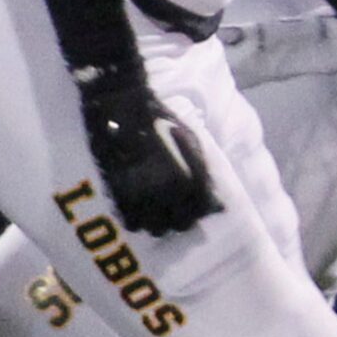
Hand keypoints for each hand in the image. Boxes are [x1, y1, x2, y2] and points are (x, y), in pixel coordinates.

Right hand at [74, 62, 220, 234]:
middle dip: (181, 218)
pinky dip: (137, 220)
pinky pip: (131, 223)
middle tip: (177, 208)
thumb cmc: (161, 120)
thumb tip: (219, 204)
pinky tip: (139, 208)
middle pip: (180, 225)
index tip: (196, 206)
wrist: (122, 107)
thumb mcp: (192, 142)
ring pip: (155, 229)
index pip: (200, 211)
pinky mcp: (117, 195)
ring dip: (159, 222)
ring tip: (157, 209)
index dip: (200, 210)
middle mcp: (164, 193)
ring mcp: (140, 197)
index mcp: (186, 179)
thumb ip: (205, 173)